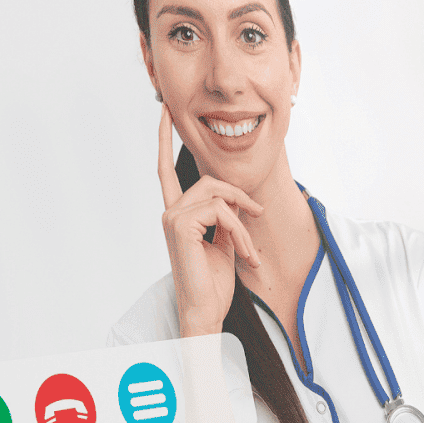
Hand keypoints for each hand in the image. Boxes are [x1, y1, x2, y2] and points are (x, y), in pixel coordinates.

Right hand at [157, 106, 263, 337]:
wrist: (206, 311)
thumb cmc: (214, 284)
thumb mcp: (225, 243)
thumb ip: (226, 218)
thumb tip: (238, 201)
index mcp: (178, 214)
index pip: (166, 169)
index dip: (166, 138)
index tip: (166, 111)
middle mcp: (170, 212)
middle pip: (211, 181)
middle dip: (240, 196)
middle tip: (258, 216)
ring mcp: (172, 218)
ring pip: (219, 197)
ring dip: (244, 222)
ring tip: (250, 252)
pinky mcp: (180, 226)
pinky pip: (222, 212)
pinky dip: (240, 231)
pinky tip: (244, 253)